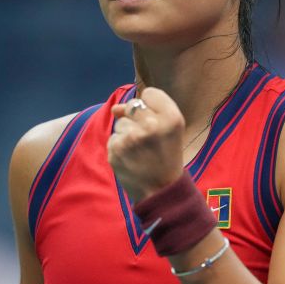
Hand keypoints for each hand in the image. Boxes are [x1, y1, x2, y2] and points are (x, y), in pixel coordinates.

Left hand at [109, 87, 184, 202]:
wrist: (161, 190)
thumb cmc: (166, 157)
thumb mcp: (171, 130)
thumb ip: (148, 110)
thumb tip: (115, 108)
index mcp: (171, 118)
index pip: (150, 93)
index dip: (152, 107)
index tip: (157, 123)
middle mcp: (151, 125)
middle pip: (132, 105)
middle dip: (136, 119)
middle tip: (148, 139)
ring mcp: (131, 138)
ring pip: (121, 122)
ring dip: (127, 134)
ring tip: (140, 151)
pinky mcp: (116, 150)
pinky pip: (113, 138)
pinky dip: (119, 147)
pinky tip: (130, 158)